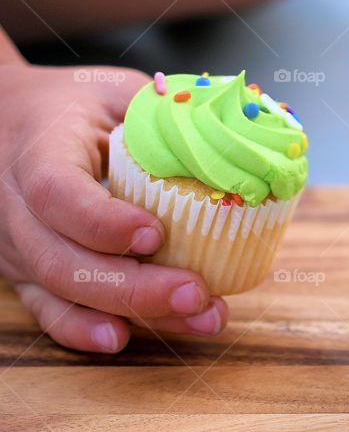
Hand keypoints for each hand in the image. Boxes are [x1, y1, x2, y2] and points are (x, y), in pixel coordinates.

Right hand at [0, 61, 227, 351]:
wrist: (6, 122)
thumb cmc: (70, 107)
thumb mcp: (114, 92)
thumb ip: (165, 111)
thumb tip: (243, 130)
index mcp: (39, 150)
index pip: (57, 193)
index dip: (102, 221)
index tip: (155, 234)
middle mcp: (17, 206)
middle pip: (64, 260)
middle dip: (135, 287)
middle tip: (197, 292)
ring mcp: (19, 246)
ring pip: (64, 292)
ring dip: (133, 312)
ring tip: (199, 317)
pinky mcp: (29, 274)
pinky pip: (50, 312)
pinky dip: (84, 332)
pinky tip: (123, 339)